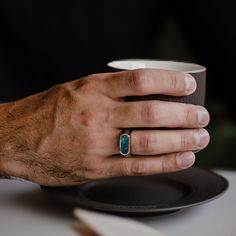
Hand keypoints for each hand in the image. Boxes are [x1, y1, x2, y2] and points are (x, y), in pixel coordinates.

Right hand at [0, 69, 209, 185]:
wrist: (17, 138)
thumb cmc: (47, 111)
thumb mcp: (78, 89)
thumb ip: (109, 91)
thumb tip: (144, 91)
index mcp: (92, 90)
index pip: (141, 81)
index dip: (170, 82)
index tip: (187, 86)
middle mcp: (97, 115)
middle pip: (152, 113)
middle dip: (184, 115)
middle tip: (201, 116)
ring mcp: (97, 144)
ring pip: (149, 141)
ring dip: (181, 140)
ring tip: (199, 138)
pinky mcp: (95, 168)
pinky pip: (137, 166)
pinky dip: (165, 162)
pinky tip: (182, 158)